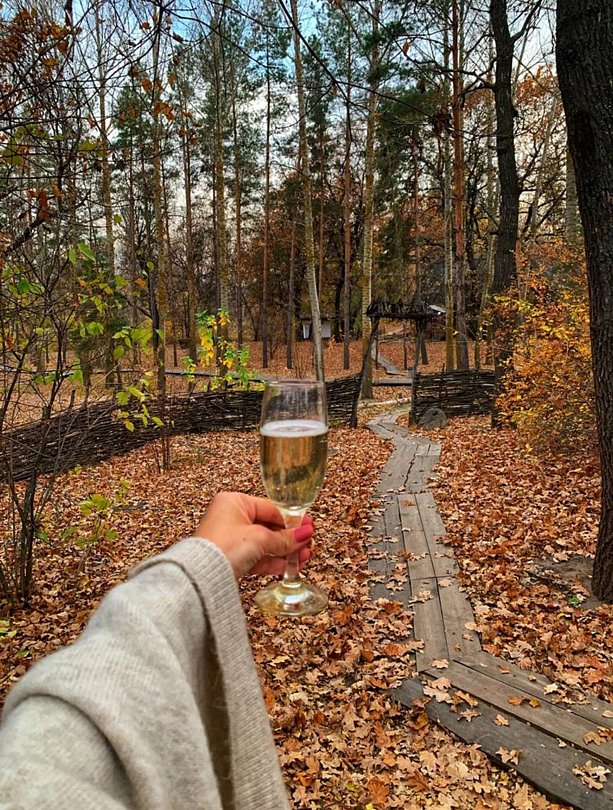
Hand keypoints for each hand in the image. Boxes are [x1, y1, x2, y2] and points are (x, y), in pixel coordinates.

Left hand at [194, 492, 313, 578]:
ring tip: (302, 557)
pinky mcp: (230, 557)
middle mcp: (230, 517)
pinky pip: (256, 557)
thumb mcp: (260, 539)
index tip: (307, 527)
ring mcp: (229, 538)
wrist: (201, 577)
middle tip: (307, 543)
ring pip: (264, 543)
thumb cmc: (222, 548)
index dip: (292, 519)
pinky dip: (272, 561)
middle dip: (290, 538)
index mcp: (234, 502)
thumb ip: (284, 538)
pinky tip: (288, 566)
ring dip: (284, 551)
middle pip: (268, 526)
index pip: (271, 508)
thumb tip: (304, 533)